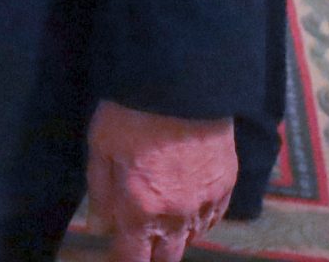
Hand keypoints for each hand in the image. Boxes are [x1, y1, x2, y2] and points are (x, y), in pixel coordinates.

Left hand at [86, 100, 233, 261]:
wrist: (182, 84)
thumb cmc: (131, 111)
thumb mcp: (101, 145)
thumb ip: (101, 190)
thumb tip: (101, 227)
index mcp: (141, 210)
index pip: (132, 258)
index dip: (124, 260)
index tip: (118, 254)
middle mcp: (176, 217)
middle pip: (167, 257)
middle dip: (152, 255)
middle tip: (141, 243)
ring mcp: (205, 203)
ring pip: (191, 239)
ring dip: (176, 237)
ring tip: (163, 225)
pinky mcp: (227, 185)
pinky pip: (214, 218)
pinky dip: (199, 220)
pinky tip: (189, 210)